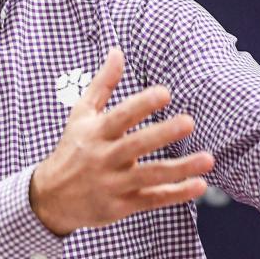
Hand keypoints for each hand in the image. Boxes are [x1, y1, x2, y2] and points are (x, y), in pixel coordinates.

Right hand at [30, 48, 213, 235]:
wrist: (51, 198)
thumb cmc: (73, 149)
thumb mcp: (81, 115)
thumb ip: (102, 84)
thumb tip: (117, 51)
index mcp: (95, 133)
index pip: (120, 117)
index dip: (142, 105)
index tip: (165, 93)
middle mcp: (104, 158)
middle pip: (136, 146)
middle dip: (163, 134)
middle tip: (189, 122)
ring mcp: (113, 184)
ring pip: (149, 176)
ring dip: (180, 168)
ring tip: (208, 158)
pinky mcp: (121, 206)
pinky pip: (152, 200)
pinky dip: (176, 194)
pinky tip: (199, 184)